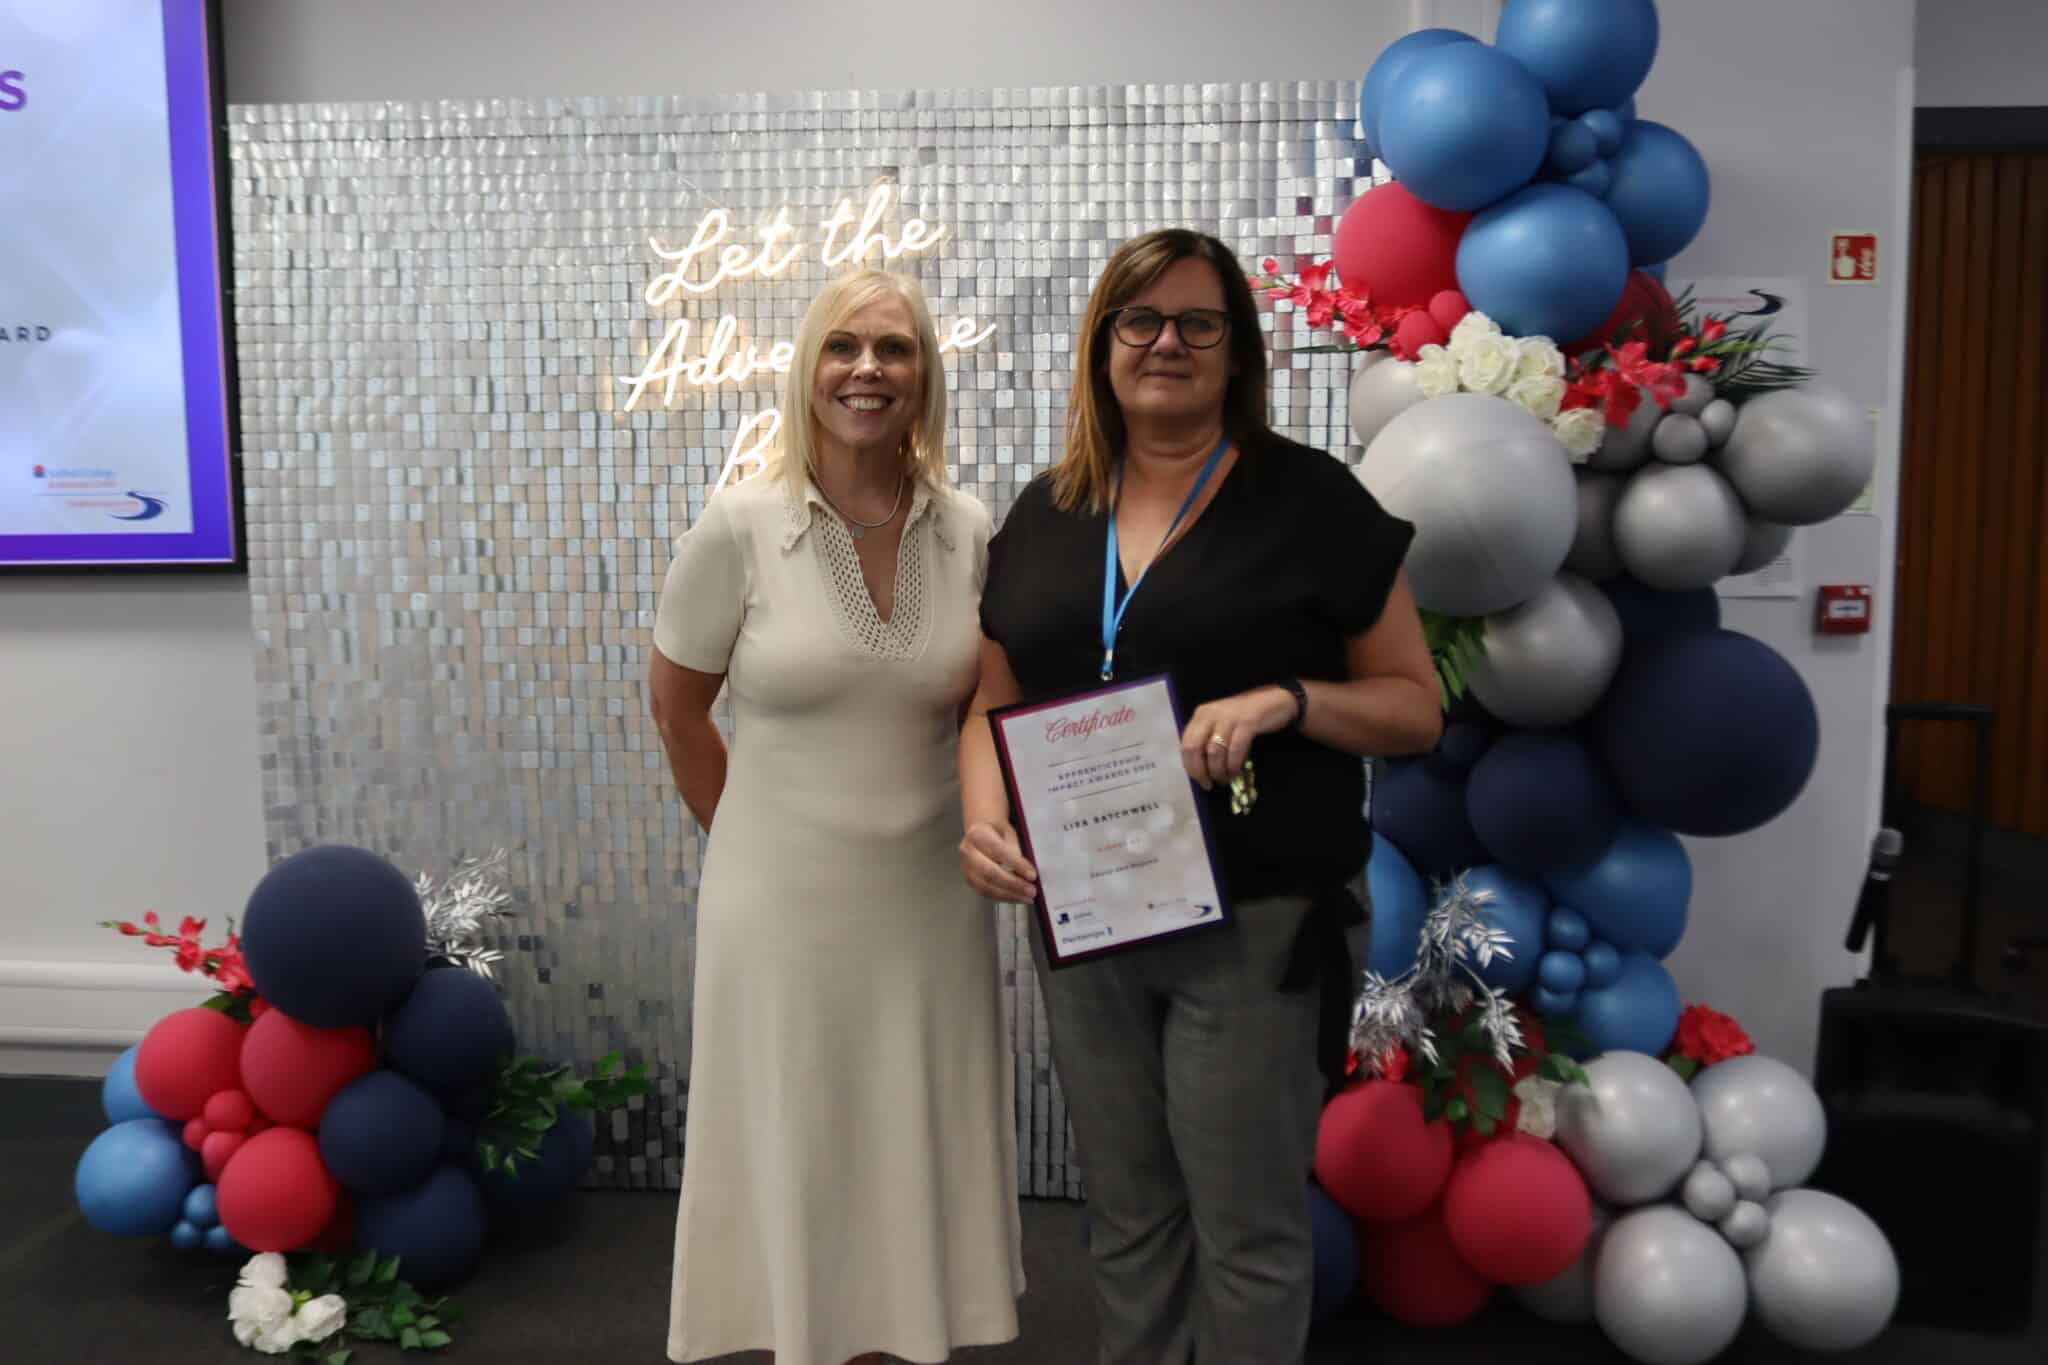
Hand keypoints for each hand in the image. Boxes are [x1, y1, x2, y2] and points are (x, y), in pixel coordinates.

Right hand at [961, 818, 1038, 902]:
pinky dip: (1002, 897)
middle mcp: (968, 851)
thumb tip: (1026, 872)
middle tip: (1031, 891)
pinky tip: (1016, 897)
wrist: (980, 831)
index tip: (1032, 875)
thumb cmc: (997, 831)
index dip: (1016, 865)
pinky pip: (985, 892)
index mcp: (978, 834)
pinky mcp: (969, 879)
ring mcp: (966, 867)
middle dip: (1013, 884)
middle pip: (990, 872)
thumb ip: (1016, 851)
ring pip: (986, 886)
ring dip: (1009, 895)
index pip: (999, 851)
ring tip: (1026, 898)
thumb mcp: (1009, 833)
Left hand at [1180, 686, 1297, 789]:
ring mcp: (1228, 717)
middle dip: (1200, 771)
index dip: (1190, 766)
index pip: (1186, 744)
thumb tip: (1200, 768)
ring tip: (1225, 780)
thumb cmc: (1246, 716)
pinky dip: (1233, 765)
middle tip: (1209, 784)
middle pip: (1194, 748)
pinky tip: (1236, 773)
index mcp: (1201, 715)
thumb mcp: (1221, 723)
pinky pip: (1235, 750)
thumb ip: (1208, 738)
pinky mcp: (1247, 722)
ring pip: (1214, 752)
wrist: (1276, 700)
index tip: (1199, 780)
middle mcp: (1211, 714)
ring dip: (1218, 771)